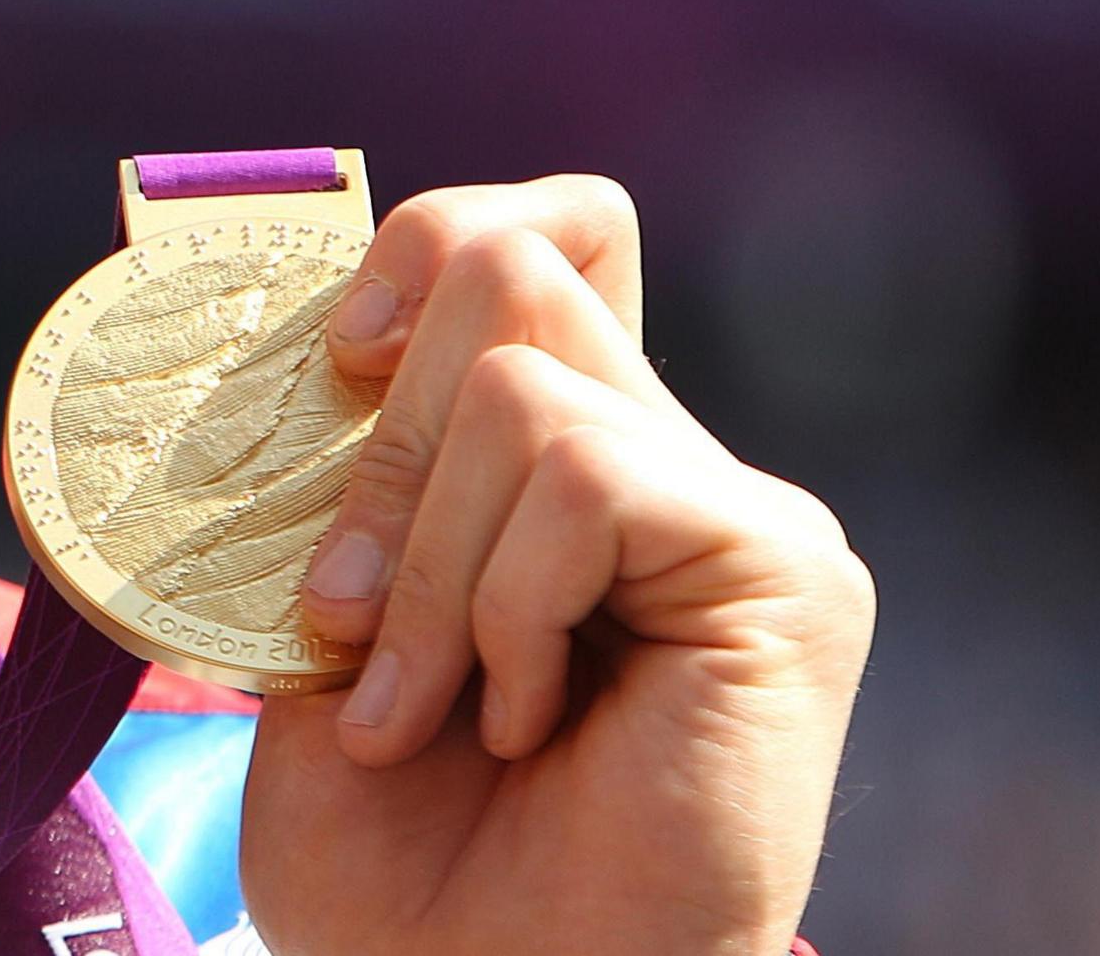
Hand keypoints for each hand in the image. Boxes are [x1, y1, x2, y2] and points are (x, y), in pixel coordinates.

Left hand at [237, 177, 872, 955]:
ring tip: (431, 709)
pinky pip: (586, 473)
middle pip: (511, 260)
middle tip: (348, 616)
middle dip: (380, 441)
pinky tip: (528, 718)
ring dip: (428, 560)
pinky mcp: (781, 565)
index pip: (523, 234)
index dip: (414, 250)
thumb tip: (321, 342)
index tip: (326, 365)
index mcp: (544, 461)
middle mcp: (649, 456)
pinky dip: (509, 602)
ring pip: (520, 376)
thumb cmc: (401, 864)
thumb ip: (338, 482)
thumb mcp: (317, 638)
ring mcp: (725, 506)